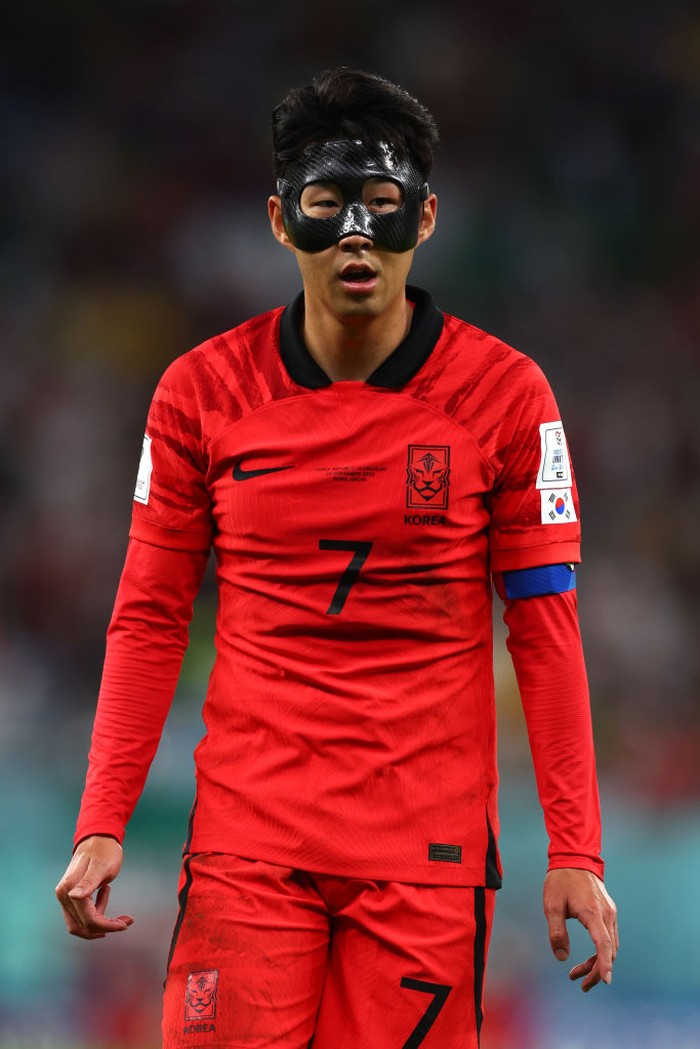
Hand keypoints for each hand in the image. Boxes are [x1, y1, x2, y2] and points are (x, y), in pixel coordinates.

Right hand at [55, 835, 133, 938]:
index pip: (88, 920)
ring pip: (81, 924)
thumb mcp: (102, 866)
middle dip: (105, 926)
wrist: (97, 838)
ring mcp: (65, 897)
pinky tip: (105, 892)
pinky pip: (81, 915)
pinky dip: (96, 912)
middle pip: (83, 926)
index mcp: (70, 890)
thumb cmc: (104, 850)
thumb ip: (89, 882)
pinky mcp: (70, 897)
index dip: (107, 925)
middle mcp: (63, 896)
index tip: (127, 923)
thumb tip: (74, 897)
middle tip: (126, 920)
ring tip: (114, 901)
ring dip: (100, 921)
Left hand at [543, 868, 617, 991]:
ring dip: (598, 962)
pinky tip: (588, 957)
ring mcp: (610, 913)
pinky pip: (610, 937)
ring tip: (577, 972)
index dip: (604, 965)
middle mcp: (607, 914)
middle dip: (596, 971)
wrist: (574, 858)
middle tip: (578, 982)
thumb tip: (562, 957)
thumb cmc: (560, 881)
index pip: (604, 944)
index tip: (606, 981)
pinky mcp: (609, 912)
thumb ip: (556, 932)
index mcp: (592, 912)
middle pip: (609, 951)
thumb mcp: (551, 905)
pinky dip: (601, 951)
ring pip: (611, 946)